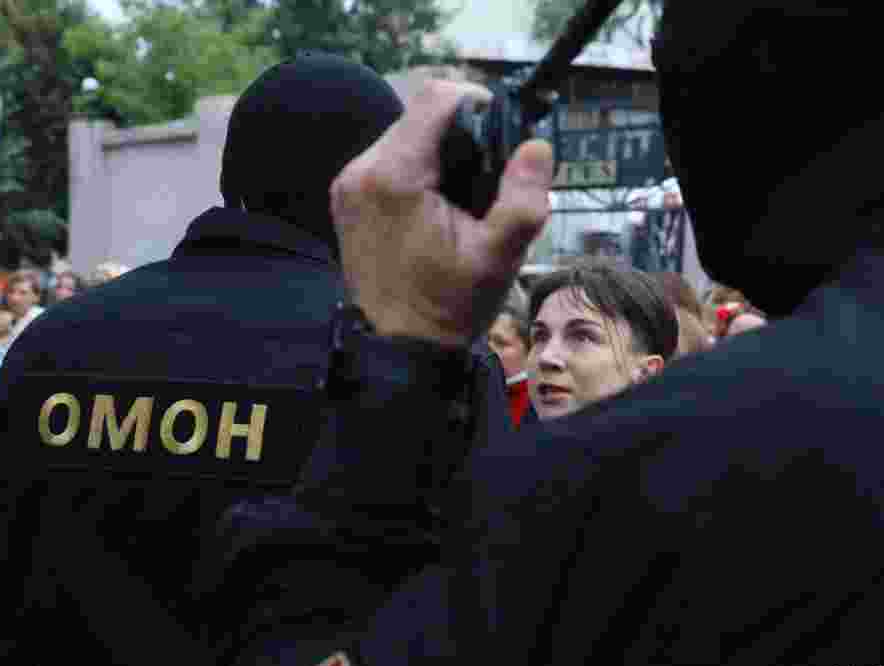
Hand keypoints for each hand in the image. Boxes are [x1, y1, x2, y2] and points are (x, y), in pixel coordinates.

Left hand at [330, 80, 553, 346]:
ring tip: (462, 201)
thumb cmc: (447, 307)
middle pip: (419, 116)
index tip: (500, 135)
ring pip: (404, 137)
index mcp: (394, 177)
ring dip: (440, 154)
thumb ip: (524, 198)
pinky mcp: (347, 199)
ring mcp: (348, 186)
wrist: (398, 349)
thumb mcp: (499, 256)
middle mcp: (361, 172)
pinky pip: (388, 162)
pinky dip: (417, 172)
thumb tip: (536, 147)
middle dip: (460, 137)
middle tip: (487, 180)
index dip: (476, 103)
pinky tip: (437, 210)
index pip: (435, 98)